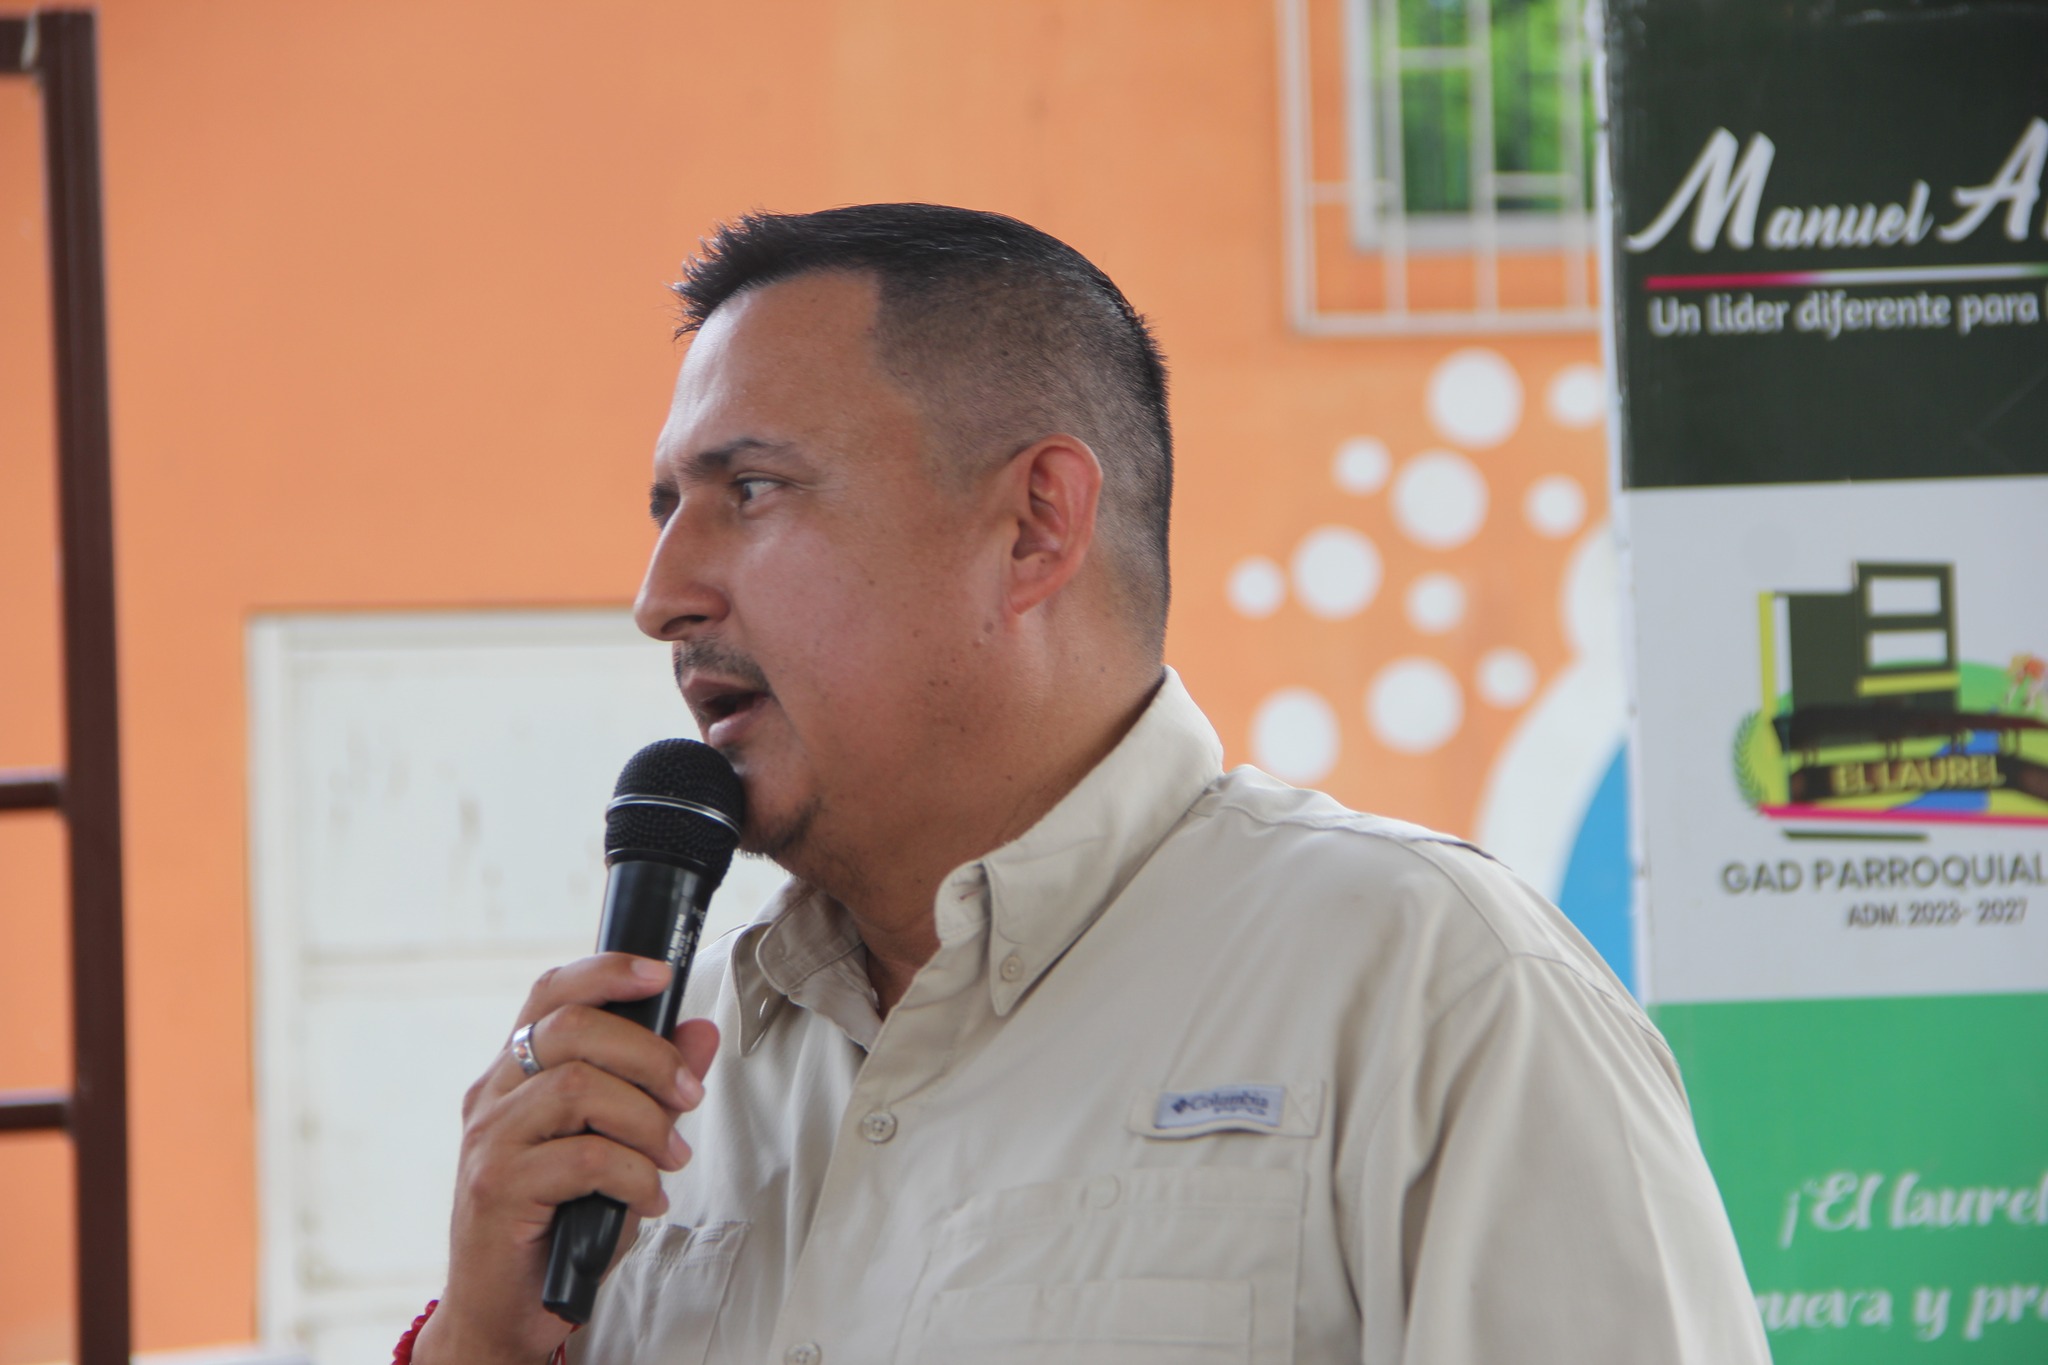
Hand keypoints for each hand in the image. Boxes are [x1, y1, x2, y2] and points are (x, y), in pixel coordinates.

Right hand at [411, 953, 720, 1364]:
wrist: (508, 1309)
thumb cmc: (563, 1225)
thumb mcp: (624, 1146)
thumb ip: (656, 1088)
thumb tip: (699, 1032)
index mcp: (518, 1073)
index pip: (552, 993)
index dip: (607, 972)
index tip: (663, 975)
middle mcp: (495, 1095)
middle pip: (572, 1027)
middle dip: (648, 1054)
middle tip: (688, 1095)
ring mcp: (491, 1140)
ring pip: (578, 1087)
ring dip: (645, 1119)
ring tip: (669, 1158)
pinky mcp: (497, 1187)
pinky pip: (583, 1157)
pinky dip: (633, 1175)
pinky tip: (645, 1199)